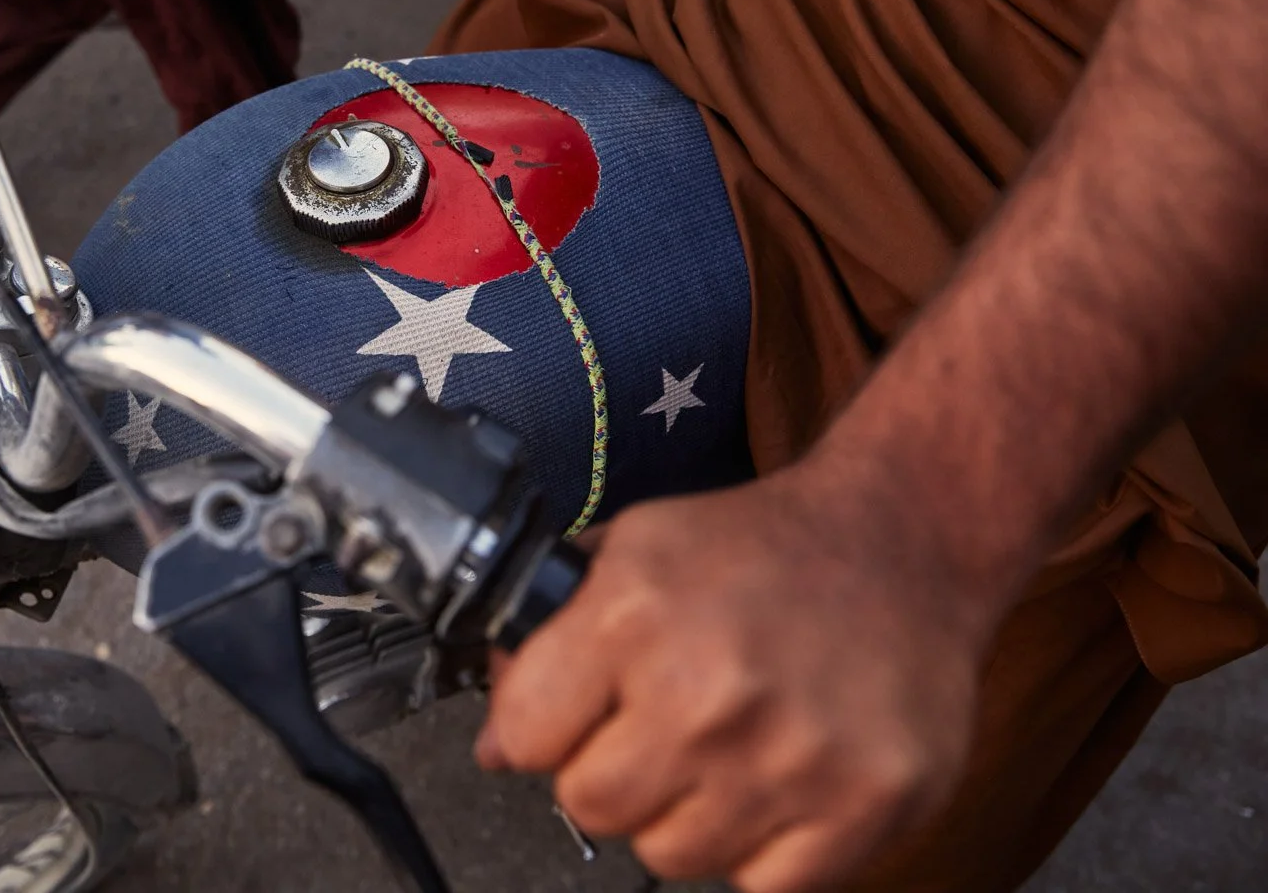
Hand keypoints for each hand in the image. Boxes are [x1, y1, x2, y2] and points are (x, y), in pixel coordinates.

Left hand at [476, 456, 1002, 891]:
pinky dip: (764, 847)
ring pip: (673, 856)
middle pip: (591, 807)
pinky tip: (778, 777)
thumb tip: (496, 747)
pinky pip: (764, 886)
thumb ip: (548, 642)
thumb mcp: (635, 551)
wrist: (902, 541)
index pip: (525, 736)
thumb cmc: (761, 548)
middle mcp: (707, 689)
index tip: (578, 710)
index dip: (544, 725)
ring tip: (727, 744)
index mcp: (634, 614)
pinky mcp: (867, 803)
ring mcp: (790, 755)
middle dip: (612, 771)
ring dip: (688, 812)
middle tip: (661, 725)